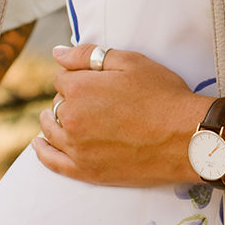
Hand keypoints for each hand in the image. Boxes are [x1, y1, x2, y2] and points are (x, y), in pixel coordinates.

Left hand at [34, 45, 205, 186]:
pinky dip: (43, 151)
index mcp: (80, 89)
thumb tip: (58, 52)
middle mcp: (72, 119)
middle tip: (95, 96)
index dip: (78, 74)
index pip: (62, 77)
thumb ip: (89, 55)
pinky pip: (52, 162)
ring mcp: (76, 148)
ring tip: (61, 115)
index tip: (94, 77)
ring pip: (52, 129)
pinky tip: (40, 144)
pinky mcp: (85, 171)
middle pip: (57, 103)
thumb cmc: (162, 95)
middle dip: (69, 96)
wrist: (184, 136)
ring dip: (54, 119)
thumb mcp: (131, 62)